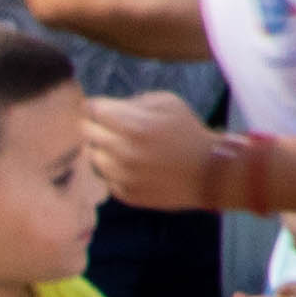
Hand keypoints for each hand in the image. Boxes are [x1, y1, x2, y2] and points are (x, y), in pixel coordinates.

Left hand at [82, 89, 231, 210]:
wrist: (209, 172)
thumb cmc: (187, 131)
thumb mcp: (167, 102)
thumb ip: (132, 101)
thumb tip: (105, 107)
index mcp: (133, 126)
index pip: (91, 110)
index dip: (93, 106)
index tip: (98, 107)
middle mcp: (124, 153)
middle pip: (86, 133)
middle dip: (95, 126)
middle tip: (109, 126)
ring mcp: (123, 177)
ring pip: (93, 156)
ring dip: (103, 149)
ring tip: (124, 147)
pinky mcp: (125, 194)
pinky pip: (106, 177)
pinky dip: (114, 170)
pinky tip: (134, 166)